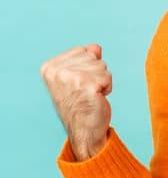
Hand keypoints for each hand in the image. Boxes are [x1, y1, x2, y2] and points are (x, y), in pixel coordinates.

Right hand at [41, 43, 114, 160]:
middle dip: (97, 73)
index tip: (80, 83)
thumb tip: (95, 47)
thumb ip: (85, 59)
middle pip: (93, 56)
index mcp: (49, 67)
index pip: (83, 50)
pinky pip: (108, 77)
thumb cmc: (81, 103)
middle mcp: (56, 70)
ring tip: (91, 94)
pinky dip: (107, 88)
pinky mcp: (86, 84)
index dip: (88, 66)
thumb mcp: (78, 77)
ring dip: (102, 81)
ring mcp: (71, 77)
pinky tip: (97, 98)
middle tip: (86, 90)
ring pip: (102, 66)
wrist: (83, 130)